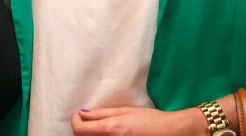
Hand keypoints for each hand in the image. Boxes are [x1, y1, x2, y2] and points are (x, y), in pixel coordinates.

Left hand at [71, 106, 203, 135]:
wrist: (170, 133)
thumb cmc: (149, 119)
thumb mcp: (125, 111)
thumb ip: (101, 113)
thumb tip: (82, 113)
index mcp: (111, 128)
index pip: (80, 130)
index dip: (75, 121)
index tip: (79, 116)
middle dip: (83, 129)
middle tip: (89, 121)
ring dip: (92, 135)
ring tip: (100, 128)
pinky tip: (109, 134)